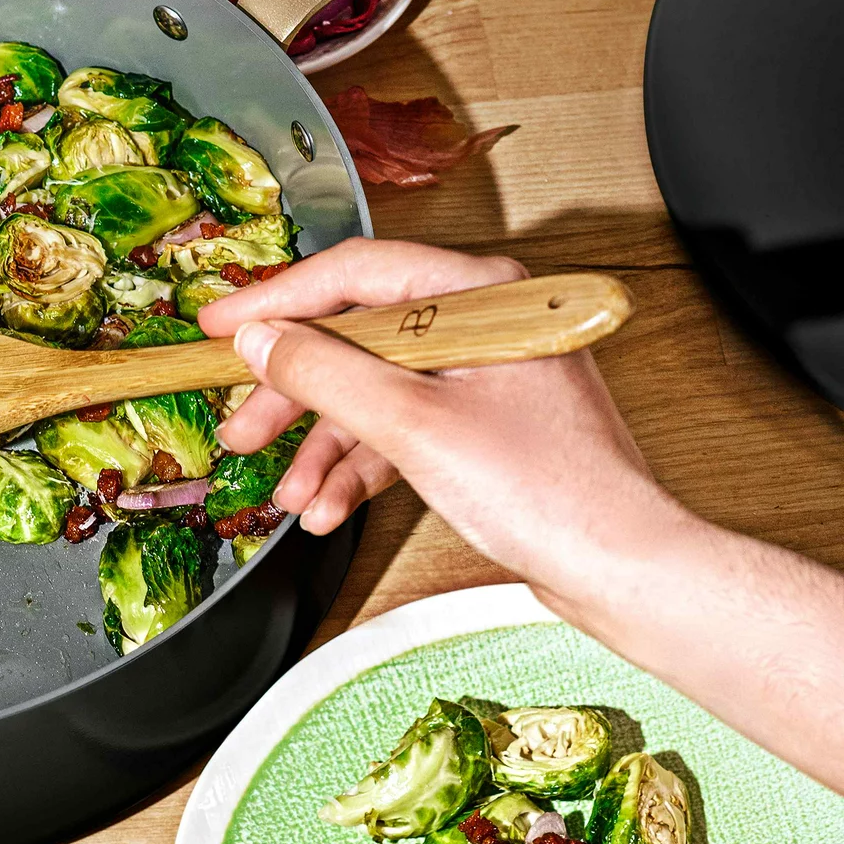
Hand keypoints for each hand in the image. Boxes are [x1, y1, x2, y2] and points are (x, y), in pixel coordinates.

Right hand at [196, 237, 672, 613]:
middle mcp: (484, 324)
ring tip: (286, 489)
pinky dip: (360, 466)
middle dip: (294, 393)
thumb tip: (263, 342)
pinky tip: (327, 504)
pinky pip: (400, 430)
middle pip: (356, 339)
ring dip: (322, 445)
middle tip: (242, 421)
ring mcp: (483, 377)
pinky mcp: (482, 426)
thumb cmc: (552, 492)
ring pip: (372, 392)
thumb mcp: (413, 426)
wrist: (620, 568)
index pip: (355, 276)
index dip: (278, 302)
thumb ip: (326, 375)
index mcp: (481, 297)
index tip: (223, 327)